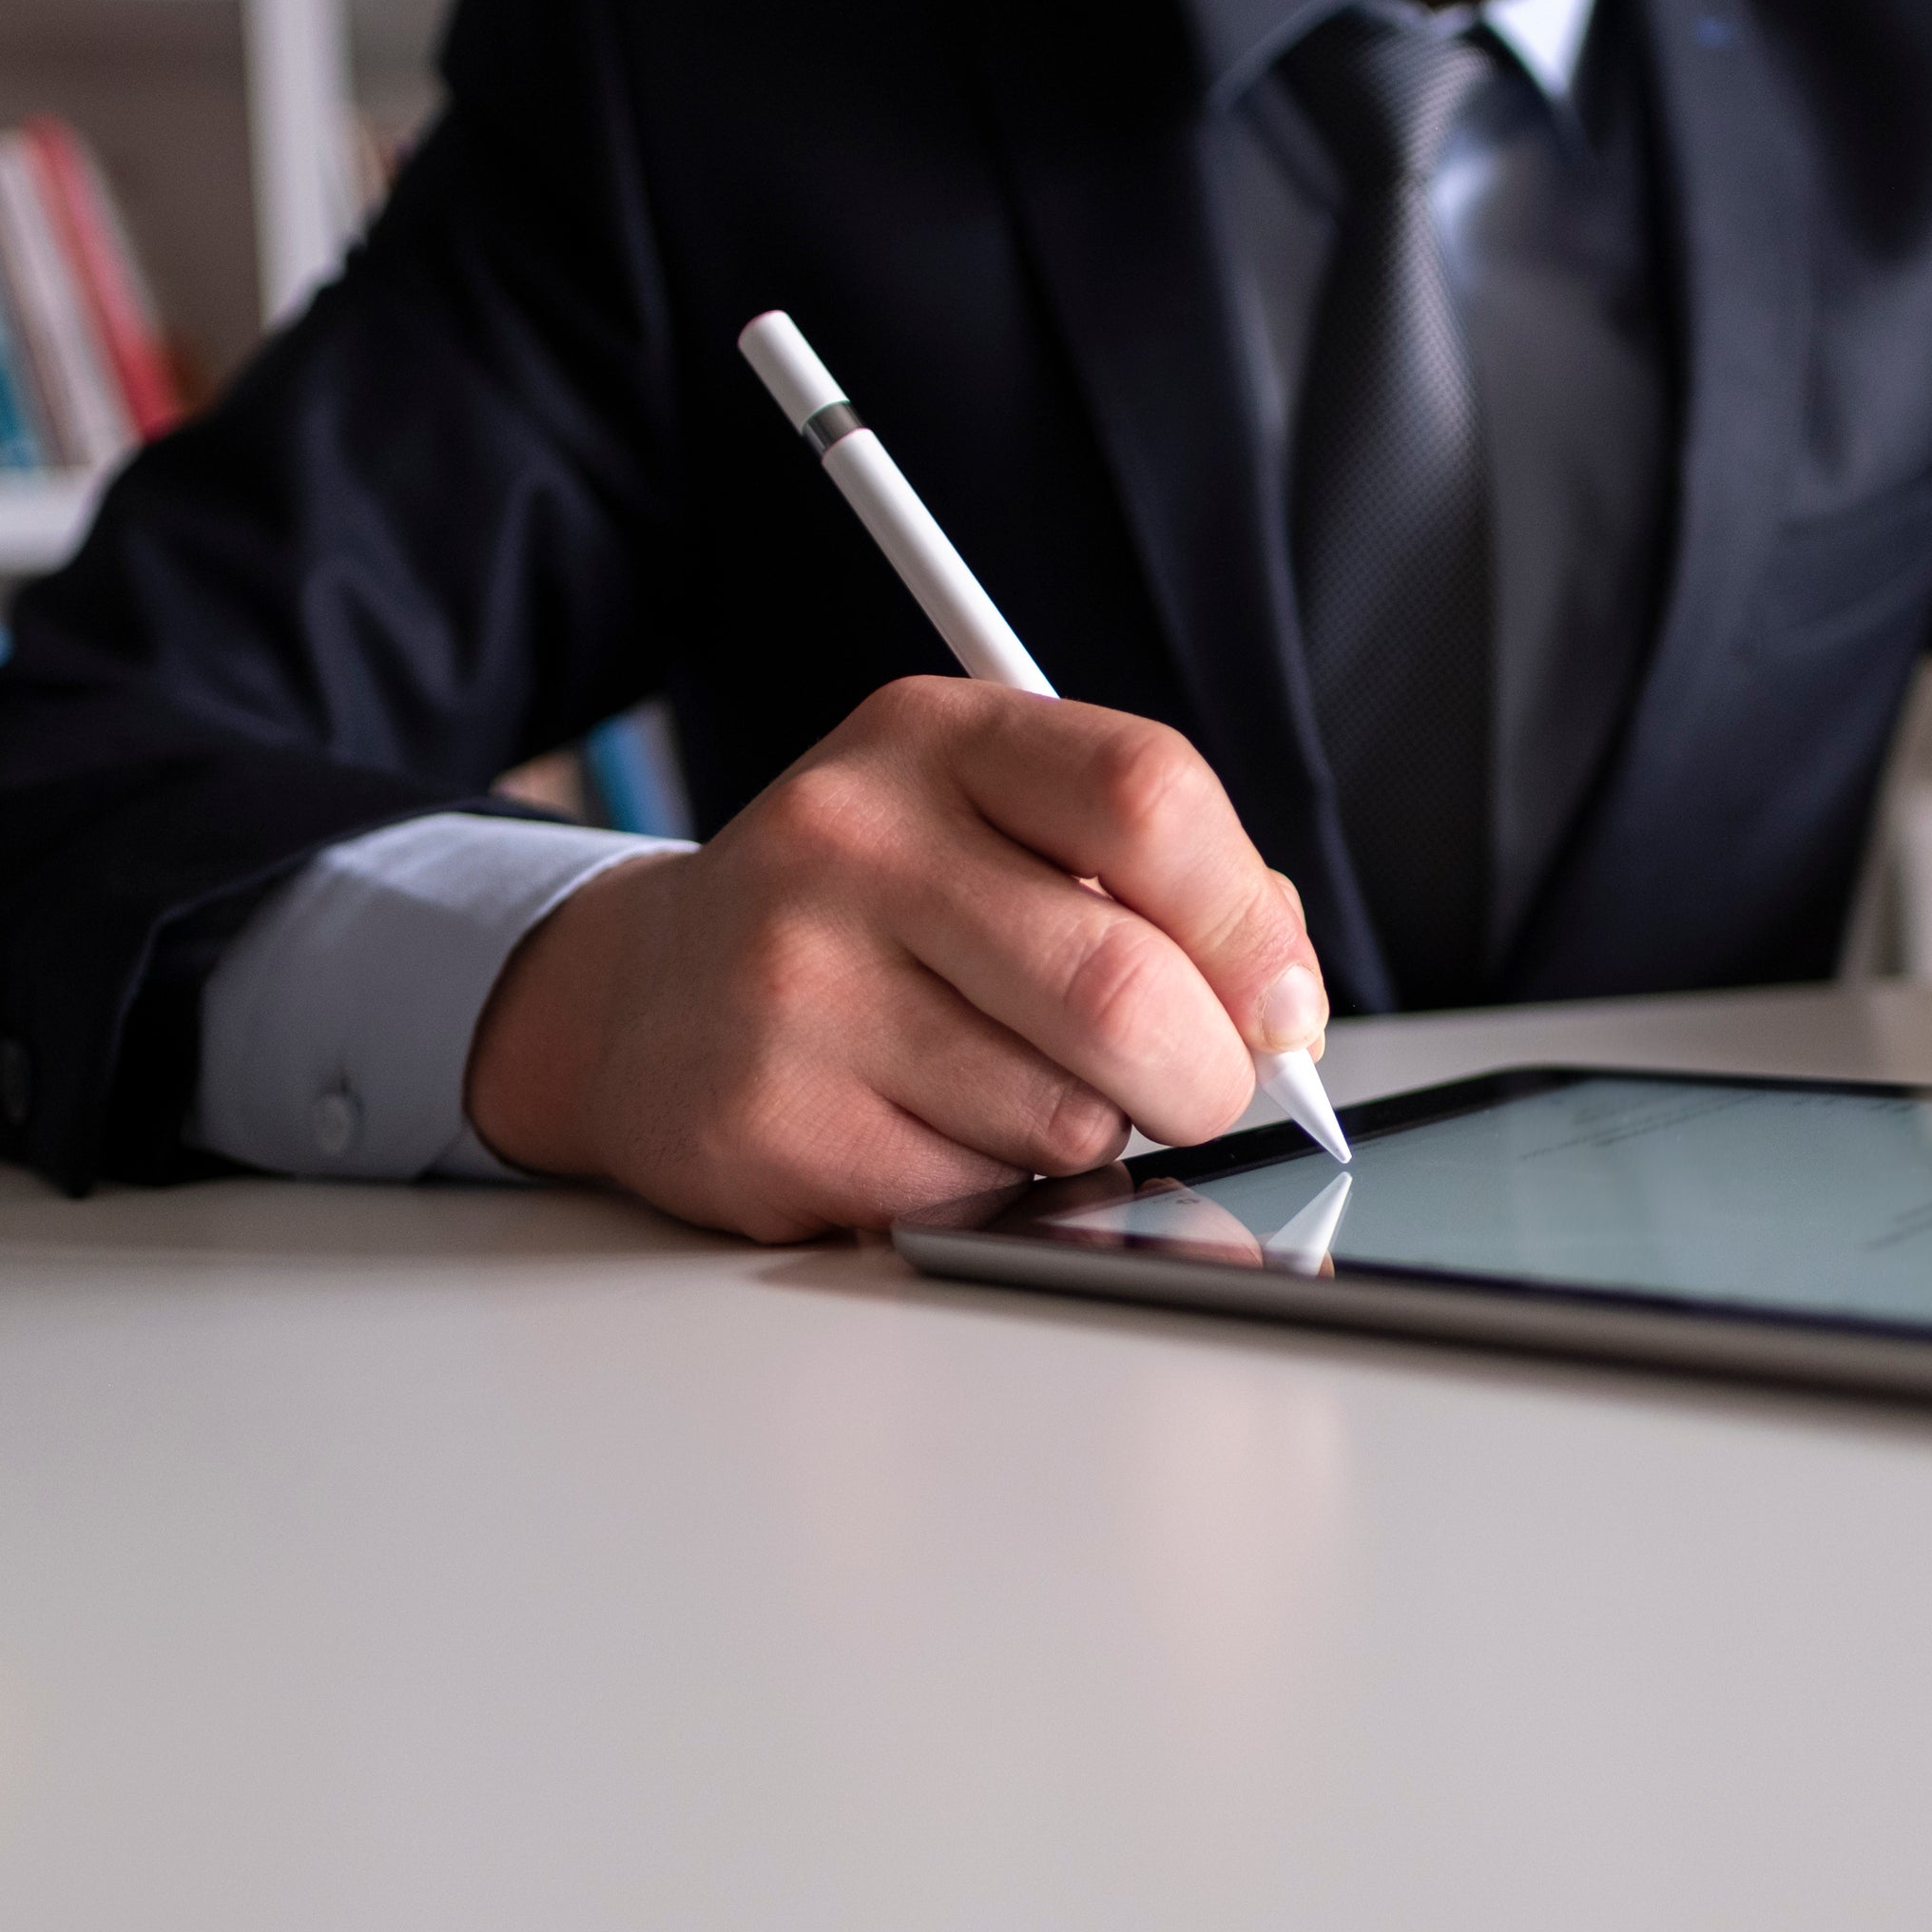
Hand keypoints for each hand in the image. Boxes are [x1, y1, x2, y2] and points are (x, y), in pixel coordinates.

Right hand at [461, 676, 1328, 1240]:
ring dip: (1091, 1134)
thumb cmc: (873, 916)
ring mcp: (798, 980)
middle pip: (1123, 984)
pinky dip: (999, 1189)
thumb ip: (1155, 883)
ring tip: (1017, 1092)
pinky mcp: (771, 1120)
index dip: (1249, 923)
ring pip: (1065, 1112)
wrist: (646, 999)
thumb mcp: (997, 827)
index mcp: (938, 738)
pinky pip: (978, 1193)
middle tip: (1192, 1089)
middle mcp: (854, 838)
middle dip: (1205, 1074)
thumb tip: (1285, 1006)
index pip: (1148, 799)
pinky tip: (930, 1134)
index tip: (1278, 1004)